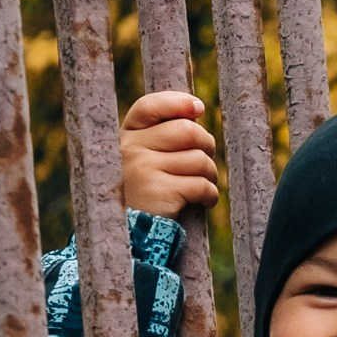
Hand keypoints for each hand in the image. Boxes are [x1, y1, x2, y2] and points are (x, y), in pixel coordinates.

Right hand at [122, 89, 219, 217]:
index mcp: (126, 136)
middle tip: (206, 160)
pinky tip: (204, 201)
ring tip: (203, 184)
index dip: (178, 102)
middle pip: (186, 130)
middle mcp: (131, 149)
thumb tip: (196, 109)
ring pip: (199, 159)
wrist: (131, 233)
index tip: (198, 109)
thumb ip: (162, 133)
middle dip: (206, 144)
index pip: (149, 106)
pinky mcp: (159, 192)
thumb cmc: (145, 191)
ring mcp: (143, 169)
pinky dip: (210, 195)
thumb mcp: (143, 158)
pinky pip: (201, 185)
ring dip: (211, 174)